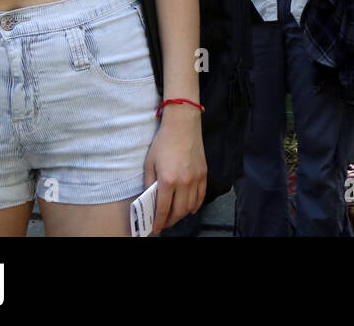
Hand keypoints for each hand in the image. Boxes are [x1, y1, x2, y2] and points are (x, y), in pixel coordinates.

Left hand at [144, 105, 205, 233]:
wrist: (183, 125)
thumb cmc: (164, 142)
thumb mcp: (150, 163)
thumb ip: (149, 182)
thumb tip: (149, 198)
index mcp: (168, 180)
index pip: (163, 208)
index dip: (159, 221)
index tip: (156, 228)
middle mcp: (184, 182)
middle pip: (178, 211)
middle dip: (170, 220)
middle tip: (164, 223)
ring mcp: (196, 178)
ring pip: (191, 206)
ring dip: (182, 214)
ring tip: (175, 216)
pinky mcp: (204, 173)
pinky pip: (201, 195)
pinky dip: (196, 205)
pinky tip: (190, 208)